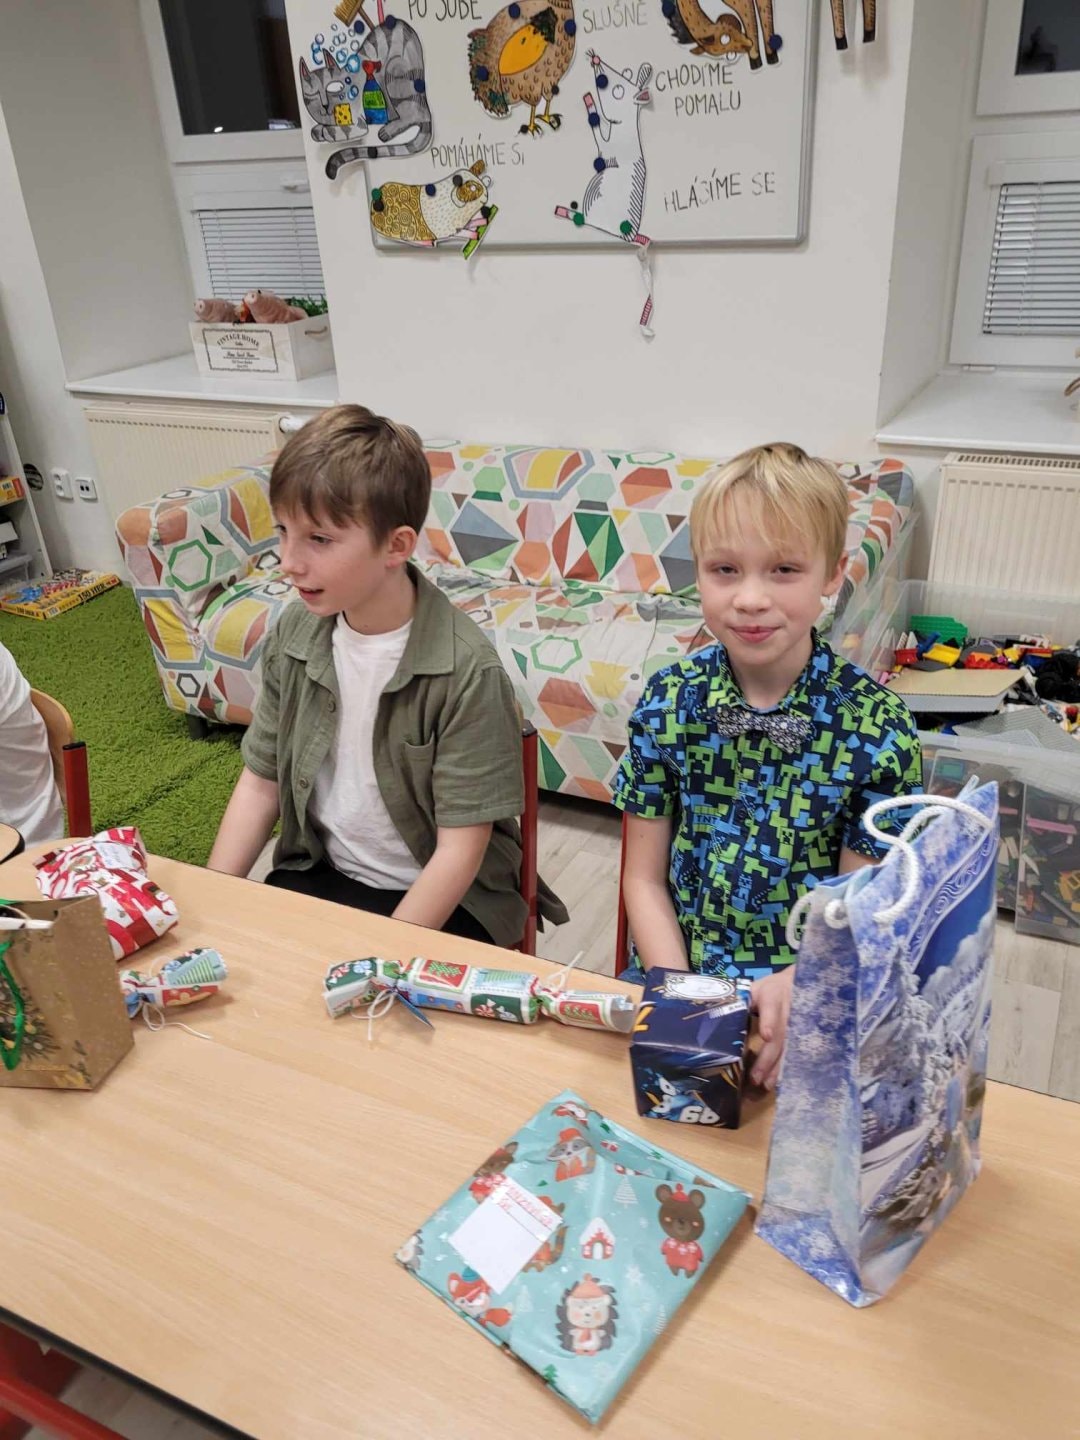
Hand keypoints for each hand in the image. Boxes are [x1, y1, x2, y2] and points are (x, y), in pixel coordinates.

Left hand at [749, 966, 794, 1090]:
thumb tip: (716, 1019)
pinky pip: (792, 1053)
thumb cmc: (768, 989)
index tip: (766, 1035)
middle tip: (755, 1077)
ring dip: (776, 1067)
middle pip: (780, 1035)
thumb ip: (740, 1001)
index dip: (769, 1022)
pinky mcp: (799, 1035)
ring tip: (765, 1084)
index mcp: (772, 996)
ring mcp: (796, 1025)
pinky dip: (783, 1068)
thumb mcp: (754, 988)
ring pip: (787, 1048)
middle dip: (768, 1058)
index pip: (771, 1008)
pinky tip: (775, 1082)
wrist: (796, 984)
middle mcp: (786, 1012)